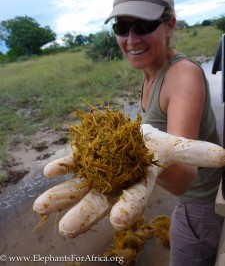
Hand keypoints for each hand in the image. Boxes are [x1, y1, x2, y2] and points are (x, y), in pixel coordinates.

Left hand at [33, 124, 224, 237]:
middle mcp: (118, 180)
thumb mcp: (176, 144)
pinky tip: (50, 172)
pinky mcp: (88, 157)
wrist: (139, 134)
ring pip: (81, 185)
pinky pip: (75, 162)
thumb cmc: (158, 144)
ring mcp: (100, 170)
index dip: (130, 207)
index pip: (136, 197)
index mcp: (141, 180)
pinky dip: (64, 166)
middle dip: (85, 213)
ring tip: (41, 207)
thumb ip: (194, 151)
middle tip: (66, 230)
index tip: (120, 221)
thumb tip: (224, 158)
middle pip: (102, 199)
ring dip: (62, 195)